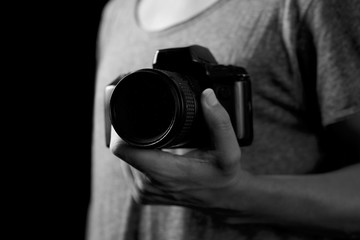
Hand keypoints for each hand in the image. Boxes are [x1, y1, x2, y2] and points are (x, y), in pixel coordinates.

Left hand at [110, 89, 250, 208]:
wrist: (222, 200)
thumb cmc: (223, 177)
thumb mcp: (230, 152)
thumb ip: (220, 124)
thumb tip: (208, 97)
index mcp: (165, 173)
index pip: (123, 149)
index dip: (122, 127)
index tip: (131, 111)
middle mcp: (148, 185)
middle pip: (122, 150)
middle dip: (128, 131)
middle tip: (143, 117)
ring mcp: (143, 192)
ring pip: (124, 158)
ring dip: (132, 144)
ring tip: (150, 133)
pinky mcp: (142, 195)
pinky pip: (128, 169)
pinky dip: (136, 157)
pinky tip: (151, 150)